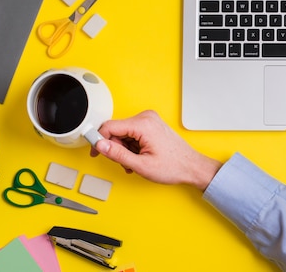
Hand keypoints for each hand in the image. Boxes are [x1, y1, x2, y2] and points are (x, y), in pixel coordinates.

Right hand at [91, 110, 221, 190]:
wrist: (191, 167)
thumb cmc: (173, 166)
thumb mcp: (140, 165)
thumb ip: (118, 154)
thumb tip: (100, 145)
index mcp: (143, 124)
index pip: (109, 126)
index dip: (98, 140)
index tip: (94, 152)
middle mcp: (146, 118)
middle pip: (116, 131)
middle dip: (116, 149)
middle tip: (125, 163)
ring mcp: (149, 120)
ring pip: (123, 134)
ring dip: (124, 150)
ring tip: (135, 163)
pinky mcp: (151, 125)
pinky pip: (132, 134)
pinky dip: (131, 147)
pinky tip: (139, 157)